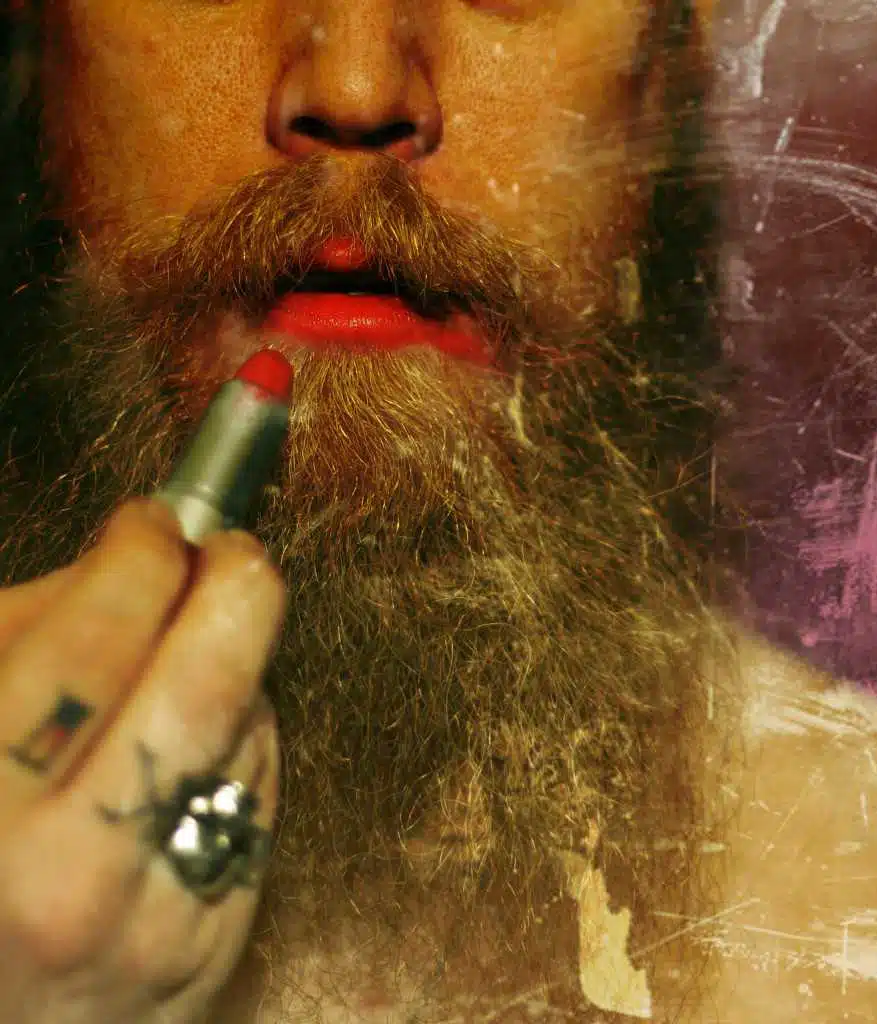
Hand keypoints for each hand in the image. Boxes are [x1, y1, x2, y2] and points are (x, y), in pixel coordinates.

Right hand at [0, 499, 284, 1023]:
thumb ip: (23, 638)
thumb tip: (126, 561)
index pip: (93, 639)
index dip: (137, 555)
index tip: (153, 523)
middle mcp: (69, 875)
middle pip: (204, 681)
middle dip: (233, 584)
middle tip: (231, 550)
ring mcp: (156, 919)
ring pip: (244, 733)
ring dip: (235, 669)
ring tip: (188, 662)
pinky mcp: (216, 942)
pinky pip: (259, 793)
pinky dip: (243, 742)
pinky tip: (197, 743)